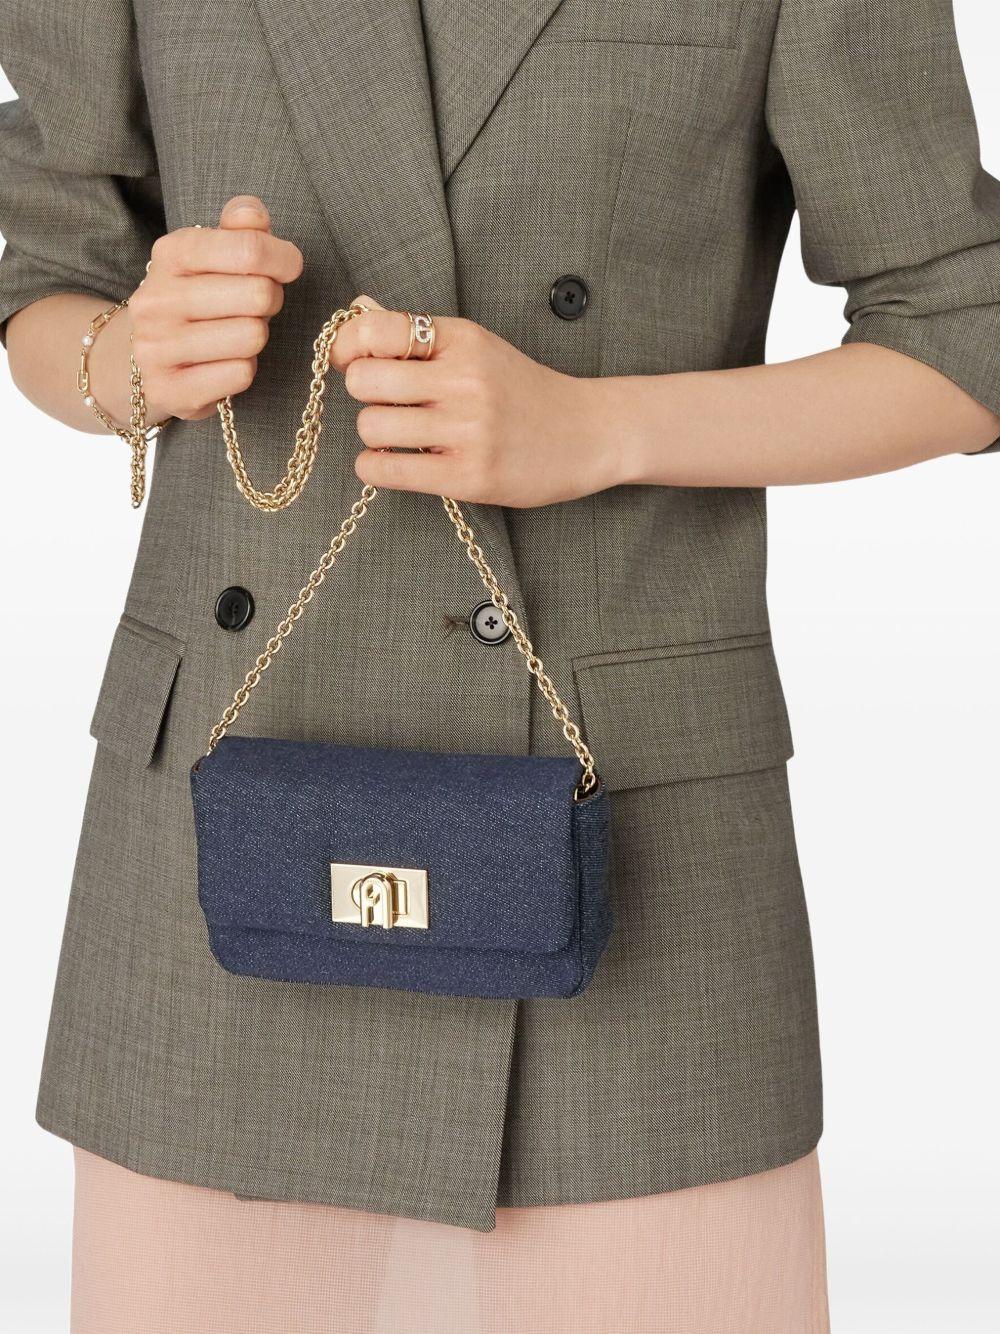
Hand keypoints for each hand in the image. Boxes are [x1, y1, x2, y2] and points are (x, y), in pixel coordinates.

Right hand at [124, 196, 303, 421]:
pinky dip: (244, 370)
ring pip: (252, 336)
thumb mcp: (211, 254)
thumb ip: (239, 230)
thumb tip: (254, 213)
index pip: (249, 248)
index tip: (288, 267)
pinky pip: (240, 374)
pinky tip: (225, 363)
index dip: (283, 258)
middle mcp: (156, 299)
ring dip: (258, 337)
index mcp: (170, 254)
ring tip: (239, 333)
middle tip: (258, 307)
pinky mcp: (170, 389)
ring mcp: (157, 347)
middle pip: (258, 294)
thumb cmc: (195, 300)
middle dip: (270, 300)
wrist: (142, 358)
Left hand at [328, 298, 621, 506]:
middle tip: (387, 404)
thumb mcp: (477, 347)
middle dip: (364, 395)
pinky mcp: (470, 476)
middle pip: (364, 380)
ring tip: (400, 437)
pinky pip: (388, 471)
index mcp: (463, 339)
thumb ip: (418, 334)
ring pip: (372, 427)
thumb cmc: (524, 391)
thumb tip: (358, 309)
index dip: (348, 346)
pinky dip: (376, 468)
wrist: (588, 434)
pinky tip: (394, 463)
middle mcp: (465, 379)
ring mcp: (469, 429)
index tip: (352, 361)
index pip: (376, 329)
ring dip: (374, 435)